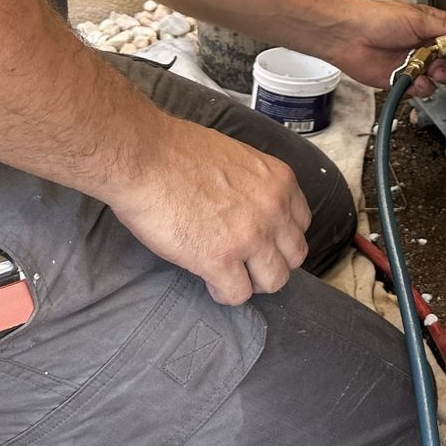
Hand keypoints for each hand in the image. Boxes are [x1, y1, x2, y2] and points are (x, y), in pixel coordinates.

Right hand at [106, 118, 311, 303]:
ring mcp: (250, 237)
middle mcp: (273, 210)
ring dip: (252, 282)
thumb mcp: (237, 158)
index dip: (280, 237)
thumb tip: (249, 206)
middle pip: (294, 256)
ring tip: (229, 275)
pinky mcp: (219, 260)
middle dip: (271, 262)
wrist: (144, 158)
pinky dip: (224, 292)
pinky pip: (237, 294)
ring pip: (273, 280)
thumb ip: (255, 185)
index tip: (263, 240)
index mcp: (279, 181)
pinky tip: (209, 280)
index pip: (301, 223)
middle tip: (247, 263)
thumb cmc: (177, 151)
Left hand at [316, 0, 445, 95]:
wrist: (348, 36)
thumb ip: (443, 26)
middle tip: (445, 62)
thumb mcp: (415, 18)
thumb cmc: (376, 19)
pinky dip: (421, 87)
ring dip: (437, 76)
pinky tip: (416, 79)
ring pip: (435, 76)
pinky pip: (419, 88)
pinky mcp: (399, 79)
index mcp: (427, 26)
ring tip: (430, 71)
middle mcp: (421, 45)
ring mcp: (411, 62)